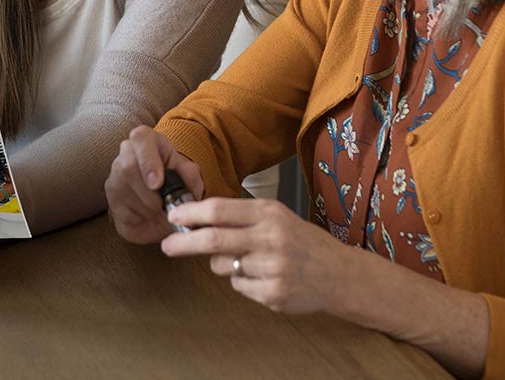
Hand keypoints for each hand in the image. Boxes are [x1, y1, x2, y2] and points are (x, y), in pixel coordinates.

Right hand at [105, 125, 205, 244]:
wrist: (167, 209)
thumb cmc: (178, 187)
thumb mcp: (190, 181)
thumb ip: (190, 175)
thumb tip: (187, 170)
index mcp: (148, 141)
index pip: (141, 137)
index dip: (148, 160)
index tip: (157, 184)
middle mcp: (127, 153)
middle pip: (128, 166)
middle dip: (148, 192)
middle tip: (163, 206)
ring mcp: (115, 175)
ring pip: (123, 190)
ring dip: (146, 208)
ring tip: (161, 212)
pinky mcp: (110, 198)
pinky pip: (120, 210)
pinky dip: (140, 219)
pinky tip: (150, 217)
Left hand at [160, 197, 352, 314]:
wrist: (338, 274)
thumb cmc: (301, 241)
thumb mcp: (276, 216)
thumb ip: (241, 216)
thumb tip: (196, 217)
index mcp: (270, 214)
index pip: (219, 210)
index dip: (191, 213)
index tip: (172, 216)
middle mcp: (271, 239)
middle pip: (213, 240)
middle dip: (183, 243)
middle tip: (166, 246)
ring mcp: (272, 269)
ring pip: (222, 266)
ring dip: (223, 264)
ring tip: (250, 260)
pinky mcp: (272, 294)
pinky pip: (238, 286)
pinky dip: (242, 281)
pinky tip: (264, 276)